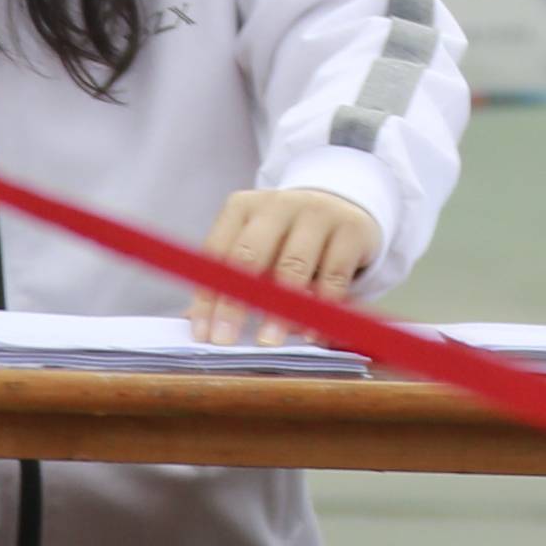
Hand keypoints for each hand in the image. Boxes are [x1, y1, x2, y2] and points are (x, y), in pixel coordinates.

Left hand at [198, 186, 383, 339]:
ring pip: (293, 265)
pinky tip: (311, 331)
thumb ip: (229, 280)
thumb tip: (194, 322)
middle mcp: (278, 204)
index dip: (207, 296)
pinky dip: (321, 306)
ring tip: (268, 340)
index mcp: (244, 207)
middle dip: (235, 302)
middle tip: (226, 340)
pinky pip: (334, 274)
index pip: (217, 253)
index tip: (203, 334)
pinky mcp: (351, 229)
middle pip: (250, 255)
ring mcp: (317, 213)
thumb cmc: (288, 237)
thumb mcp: (257, 248)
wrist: (344, 205)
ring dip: (279, 308)